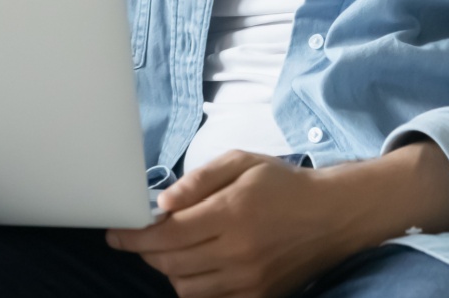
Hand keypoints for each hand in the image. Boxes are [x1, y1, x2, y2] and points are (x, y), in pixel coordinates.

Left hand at [105, 142, 448, 297]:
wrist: (333, 214)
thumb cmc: (283, 184)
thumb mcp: (240, 164)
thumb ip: (198, 182)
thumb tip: (162, 203)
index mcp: (231, 214)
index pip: (167, 234)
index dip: (134, 236)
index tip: (115, 233)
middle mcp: (238, 252)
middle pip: (171, 263)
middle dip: (146, 252)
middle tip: (140, 238)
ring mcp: (249, 279)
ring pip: (186, 287)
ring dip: (168, 271)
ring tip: (168, 252)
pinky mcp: (259, 295)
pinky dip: (193, 288)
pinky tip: (193, 269)